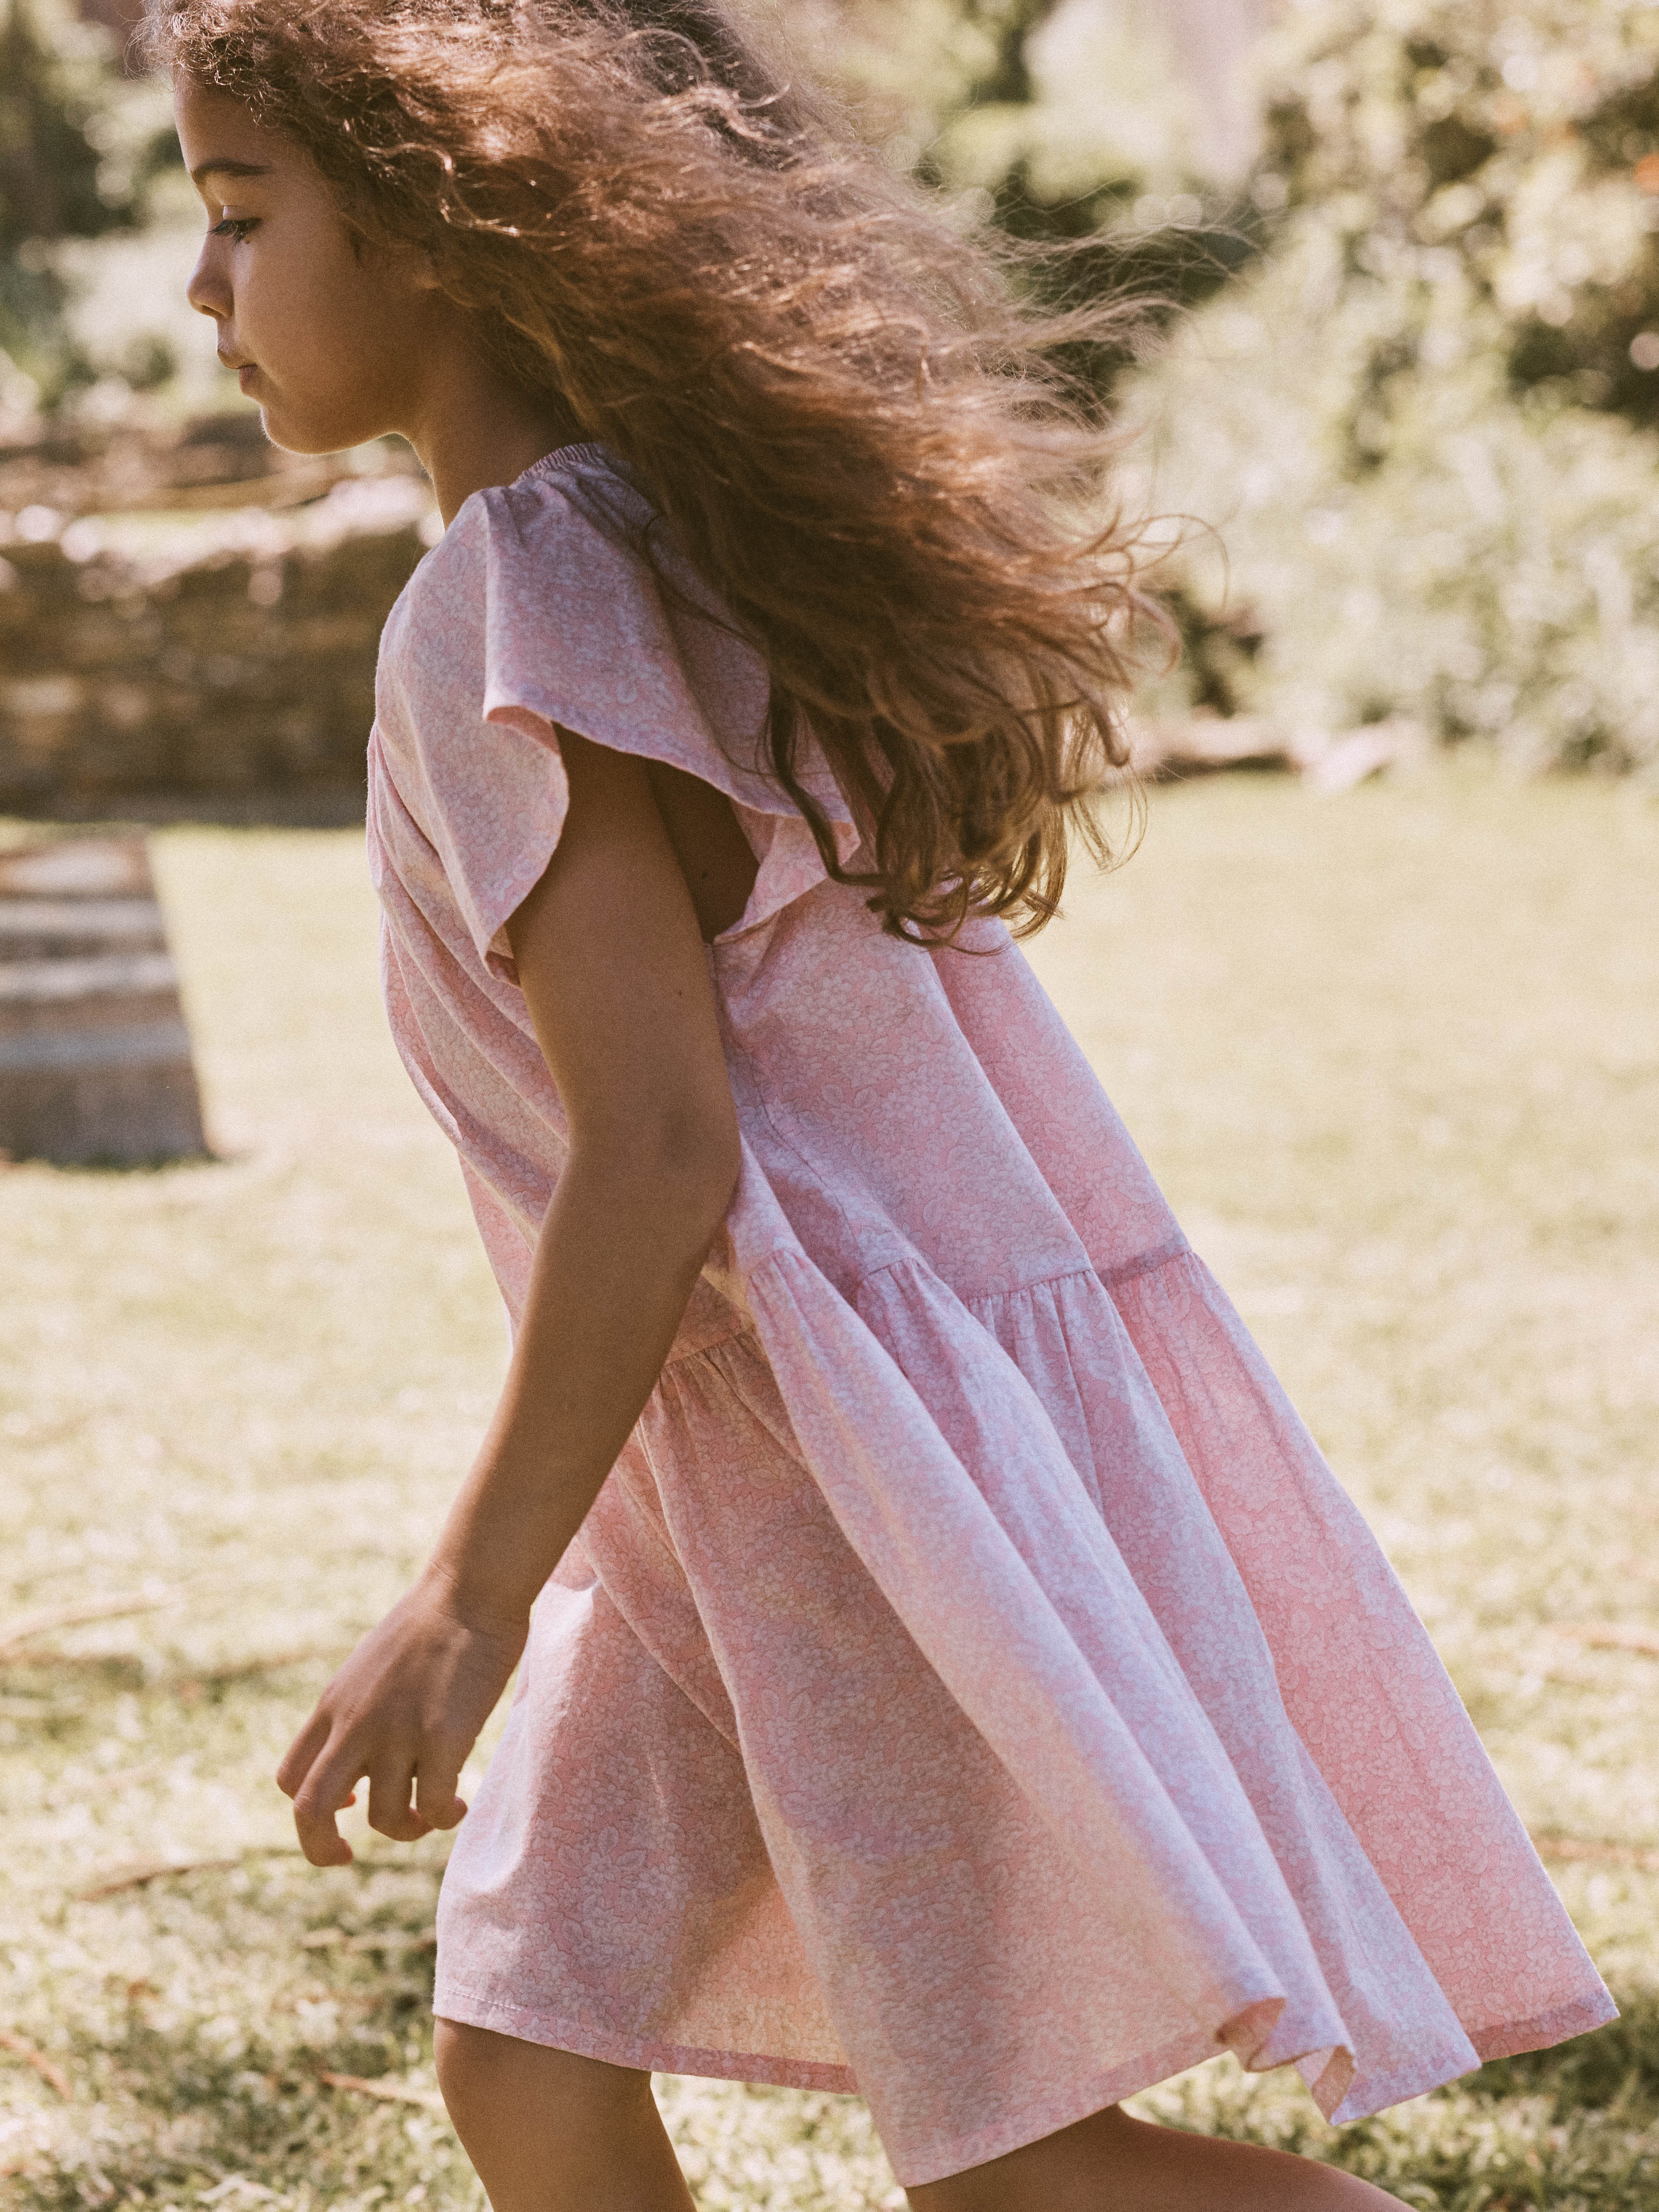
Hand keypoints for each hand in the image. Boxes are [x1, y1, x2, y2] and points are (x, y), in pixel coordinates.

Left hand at [276, 1568, 526, 1865]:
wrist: (471, 1589)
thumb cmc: (433, 1621)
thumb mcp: (373, 1666)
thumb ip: (361, 1709)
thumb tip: (374, 1756)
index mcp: (333, 1705)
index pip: (291, 1778)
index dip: (312, 1807)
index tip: (351, 1804)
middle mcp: (355, 1722)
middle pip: (309, 1811)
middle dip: (322, 1850)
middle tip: (347, 1858)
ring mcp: (397, 1731)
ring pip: (382, 1818)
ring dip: (408, 1829)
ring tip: (436, 1813)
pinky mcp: (442, 1736)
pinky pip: (432, 1805)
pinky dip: (444, 1816)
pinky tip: (460, 1803)